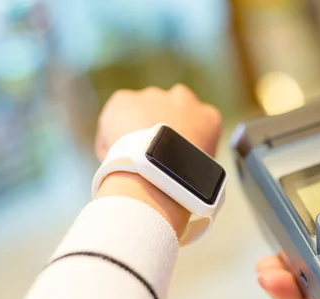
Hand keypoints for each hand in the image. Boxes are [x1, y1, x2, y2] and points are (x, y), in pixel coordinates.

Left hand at [95, 85, 221, 233]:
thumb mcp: (202, 172)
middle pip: (169, 111)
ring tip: (129, 161)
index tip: (171, 159)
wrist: (158, 171)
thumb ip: (193, 162)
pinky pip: (113, 119)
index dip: (182, 141)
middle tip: (149, 156)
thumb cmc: (184, 182)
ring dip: (134, 129)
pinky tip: (115, 158)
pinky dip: (110, 137)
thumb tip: (180, 174)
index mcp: (208, 117)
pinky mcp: (124, 100)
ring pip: (140, 113)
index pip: (198, 125)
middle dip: (158, 127)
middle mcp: (184, 99)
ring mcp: (153, 96)